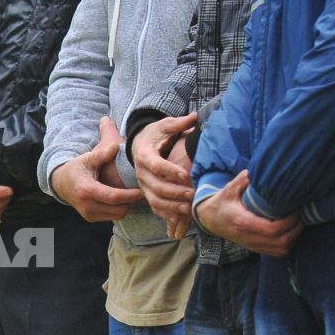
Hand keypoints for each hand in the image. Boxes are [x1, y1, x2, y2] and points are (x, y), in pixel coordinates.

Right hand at [49, 117, 142, 222]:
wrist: (62, 183)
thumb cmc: (77, 168)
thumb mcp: (88, 158)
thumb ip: (103, 154)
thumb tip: (117, 147)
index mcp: (86, 190)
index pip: (113, 197)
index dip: (130, 195)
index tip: (142, 190)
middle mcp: (87, 205)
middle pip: (119, 210)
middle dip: (132, 201)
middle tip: (141, 191)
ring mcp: (88, 214)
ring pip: (118, 215)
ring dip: (127, 206)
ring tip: (132, 194)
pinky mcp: (91, 218)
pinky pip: (112, 217)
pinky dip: (120, 209)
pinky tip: (122, 199)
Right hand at [132, 114, 197, 238]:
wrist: (139, 144)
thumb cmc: (155, 135)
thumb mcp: (164, 126)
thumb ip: (178, 123)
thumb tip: (194, 116)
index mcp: (145, 155)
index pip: (156, 165)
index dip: (170, 170)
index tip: (186, 174)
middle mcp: (141, 173)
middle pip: (156, 186)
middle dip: (174, 191)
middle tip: (192, 193)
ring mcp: (143, 185)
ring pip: (155, 199)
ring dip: (172, 206)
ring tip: (188, 207)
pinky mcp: (146, 193)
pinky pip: (154, 207)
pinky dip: (165, 214)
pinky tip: (179, 219)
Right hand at [194, 170, 301, 256]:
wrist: (209, 220)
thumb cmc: (221, 203)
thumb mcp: (229, 189)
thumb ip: (242, 180)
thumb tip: (255, 170)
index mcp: (243, 222)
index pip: (272, 229)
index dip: (288, 223)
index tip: (294, 211)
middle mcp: (249, 236)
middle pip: (280, 242)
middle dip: (295, 230)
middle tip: (300, 217)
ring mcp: (252, 244)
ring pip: (280, 249)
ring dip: (293, 238)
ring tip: (296, 224)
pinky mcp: (254, 248)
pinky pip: (276, 253)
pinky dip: (287, 245)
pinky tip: (288, 233)